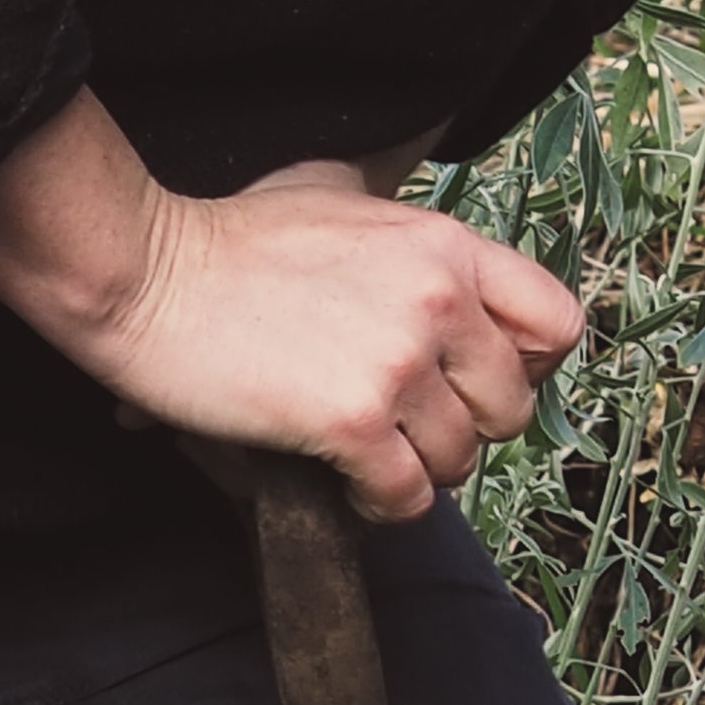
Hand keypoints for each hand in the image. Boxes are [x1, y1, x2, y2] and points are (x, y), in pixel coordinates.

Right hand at [0, 92, 579, 521]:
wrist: (148, 275)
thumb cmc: (228, 241)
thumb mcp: (336, 196)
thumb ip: (397, 229)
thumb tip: (420, 255)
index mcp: (445, 245)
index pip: (556, 324)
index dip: (526, 369)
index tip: (475, 382)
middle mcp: (438, 299)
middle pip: (512, 409)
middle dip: (465, 432)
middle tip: (410, 430)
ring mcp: (399, 362)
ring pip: (461, 462)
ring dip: (419, 474)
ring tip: (370, 458)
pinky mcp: (353, 422)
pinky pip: (409, 498)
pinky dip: (382, 507)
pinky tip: (346, 485)